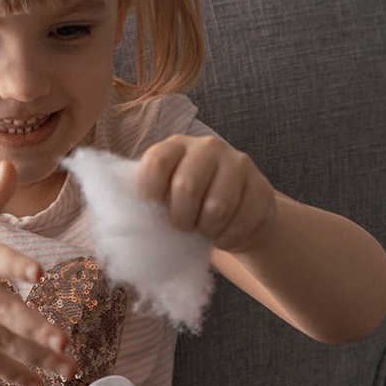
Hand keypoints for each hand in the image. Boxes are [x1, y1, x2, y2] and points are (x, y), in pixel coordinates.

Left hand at [137, 135, 276, 253]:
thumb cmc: (187, 209)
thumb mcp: (162, 201)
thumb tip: (123, 221)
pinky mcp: (262, 187)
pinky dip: (226, 239)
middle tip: (182, 227)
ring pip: (217, 207)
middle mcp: (208, 147)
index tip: (152, 213)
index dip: (150, 195)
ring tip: (203, 230)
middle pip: (186, 186)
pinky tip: (222, 235)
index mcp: (175, 146)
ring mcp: (238, 164)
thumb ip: (144, 203)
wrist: (234, 218)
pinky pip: (240, 223)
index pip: (156, 163)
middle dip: (180, 219)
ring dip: (205, 230)